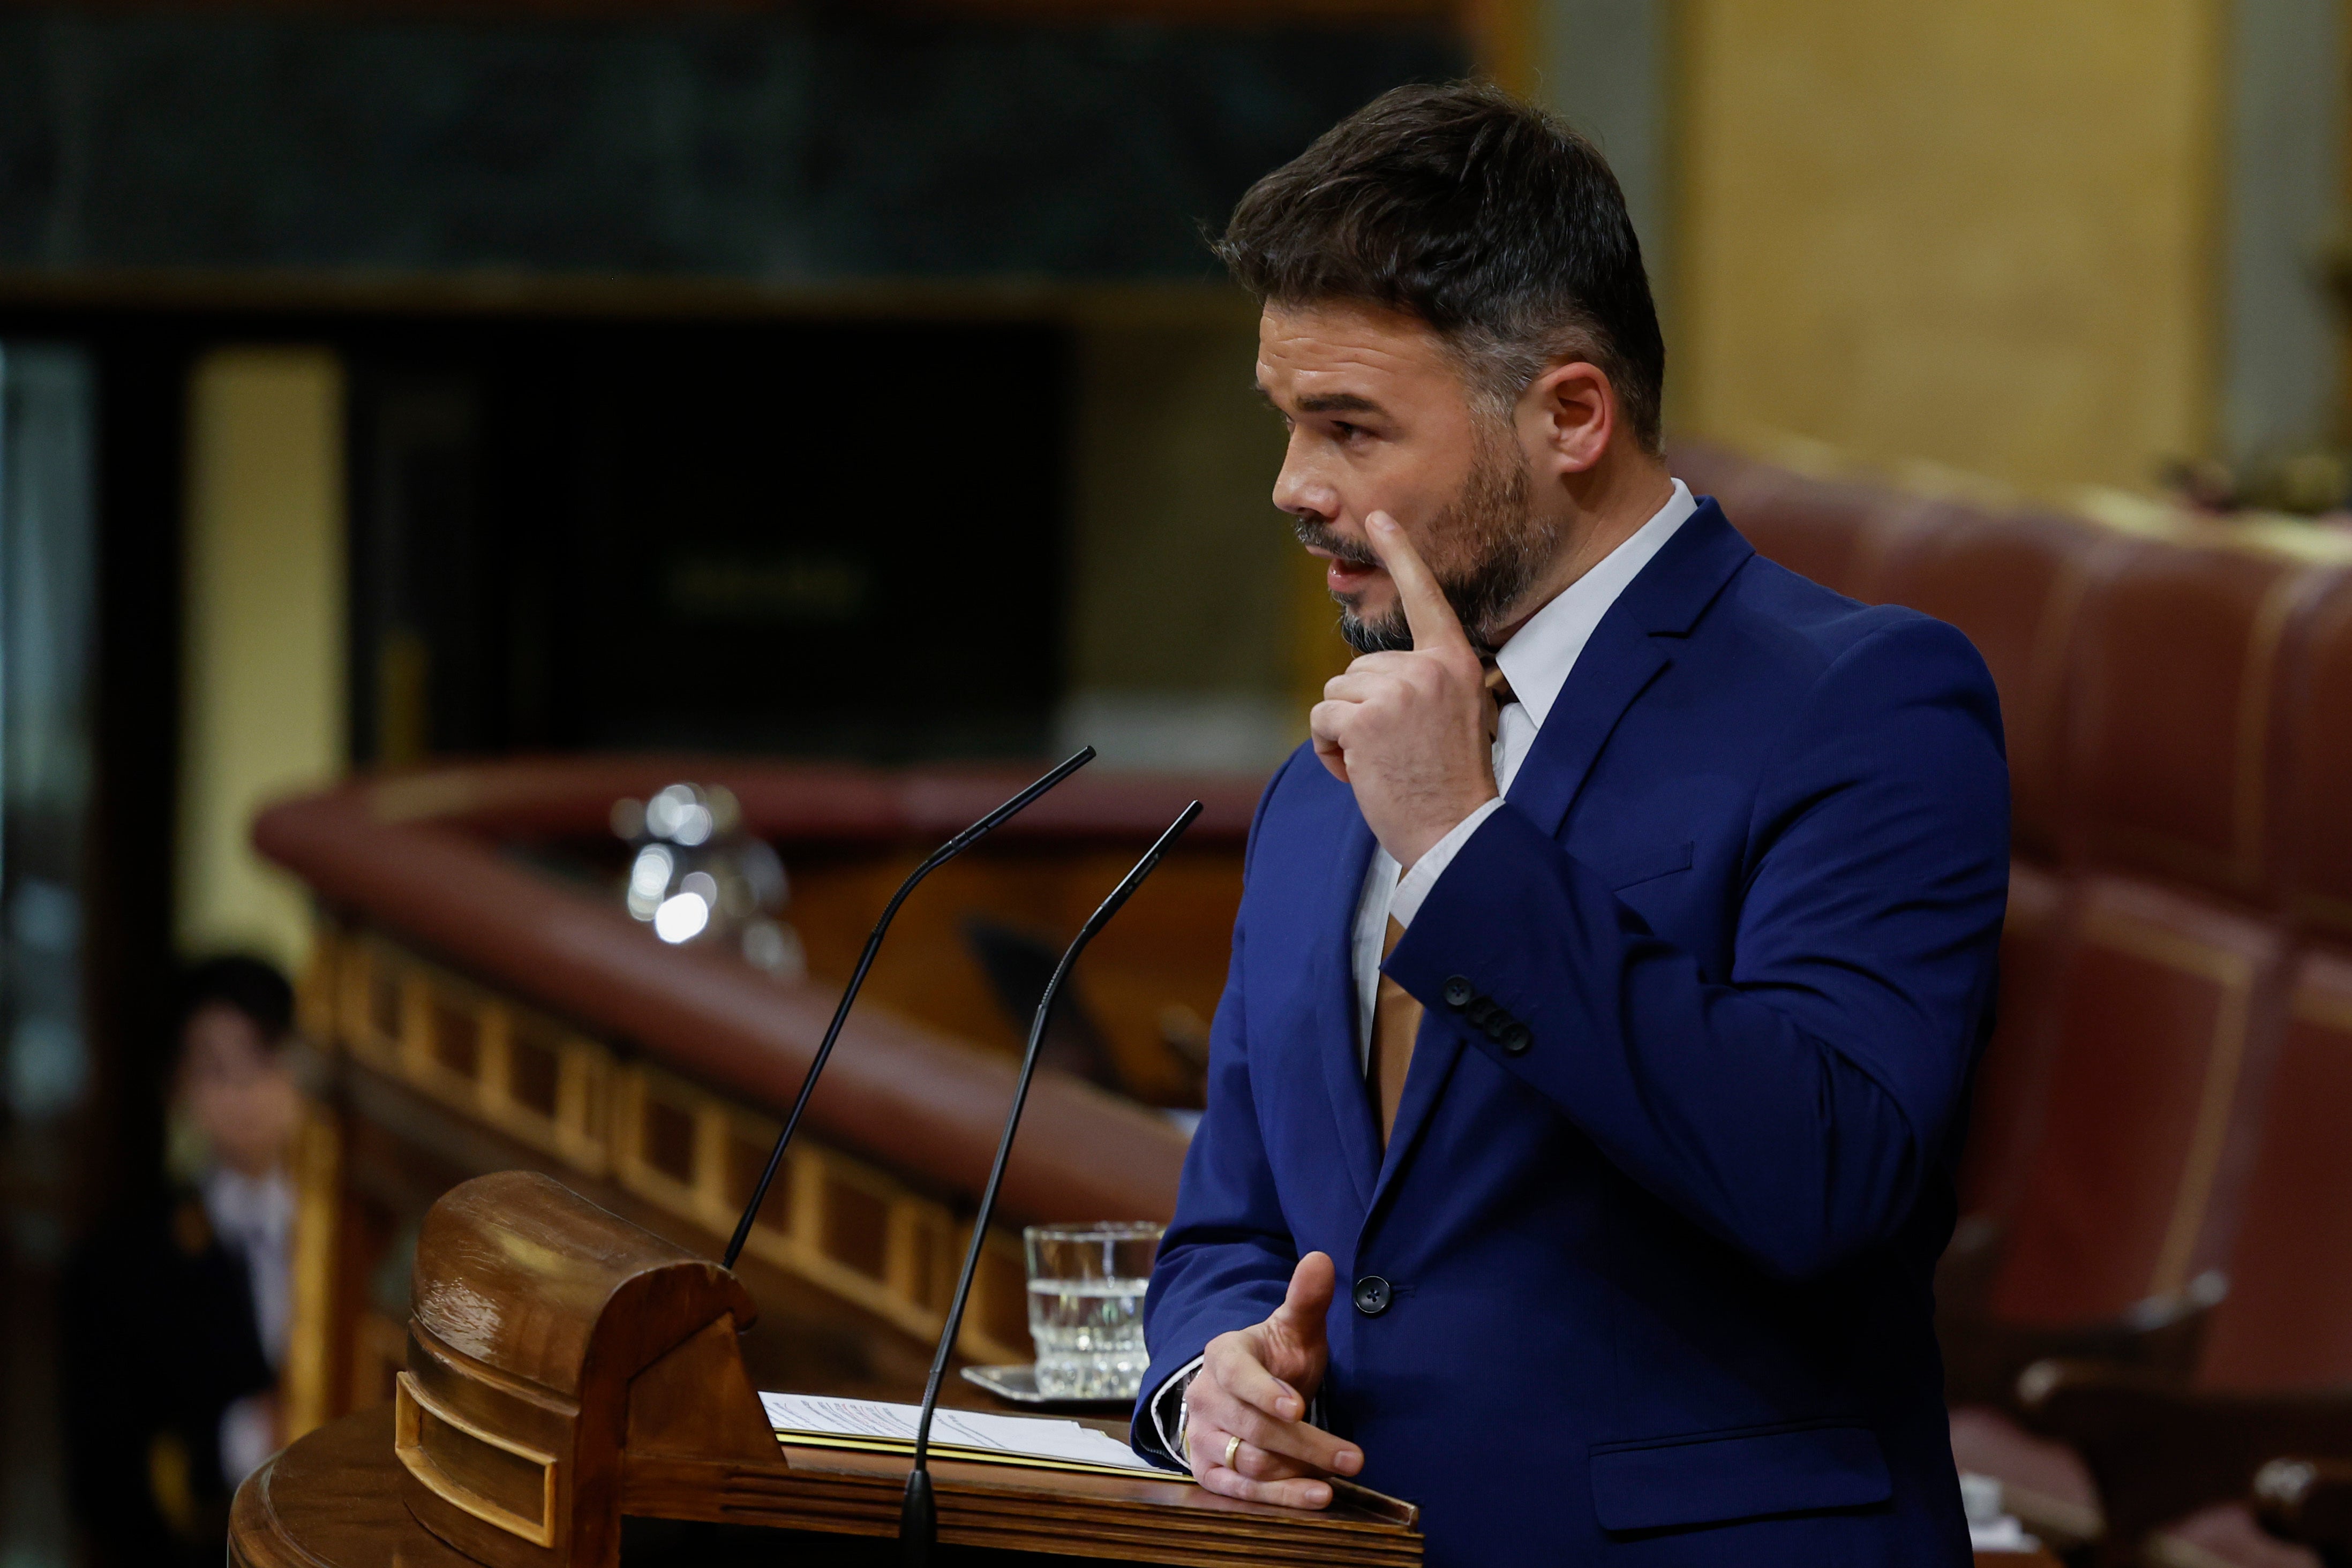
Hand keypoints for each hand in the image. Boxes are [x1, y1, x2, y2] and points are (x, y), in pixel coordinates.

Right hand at [1184, 1252, 1362, 1507]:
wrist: (1244, 1390)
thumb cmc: (1276, 1357)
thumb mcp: (1294, 1327)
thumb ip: (1307, 1298)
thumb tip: (1321, 1259)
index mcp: (1223, 1354)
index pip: (1237, 1374)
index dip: (1265, 1392)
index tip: (1298, 1406)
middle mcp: (1205, 1396)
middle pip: (1254, 1428)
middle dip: (1306, 1444)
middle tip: (1353, 1457)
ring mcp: (1201, 1436)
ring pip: (1249, 1463)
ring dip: (1297, 1472)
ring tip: (1338, 1475)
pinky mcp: (1207, 1471)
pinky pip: (1240, 1492)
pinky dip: (1279, 1498)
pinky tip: (1315, 1498)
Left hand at [1309, 512, 1497, 866]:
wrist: (1456, 831)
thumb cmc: (1450, 782)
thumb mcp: (1455, 716)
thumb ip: (1422, 684)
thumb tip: (1371, 677)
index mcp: (1455, 663)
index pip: (1425, 598)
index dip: (1401, 555)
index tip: (1379, 516)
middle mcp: (1428, 669)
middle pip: (1359, 667)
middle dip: (1361, 710)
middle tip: (1394, 750)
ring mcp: (1397, 691)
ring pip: (1336, 693)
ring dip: (1344, 731)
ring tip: (1380, 762)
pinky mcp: (1367, 719)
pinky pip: (1322, 719)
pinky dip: (1329, 750)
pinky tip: (1360, 771)